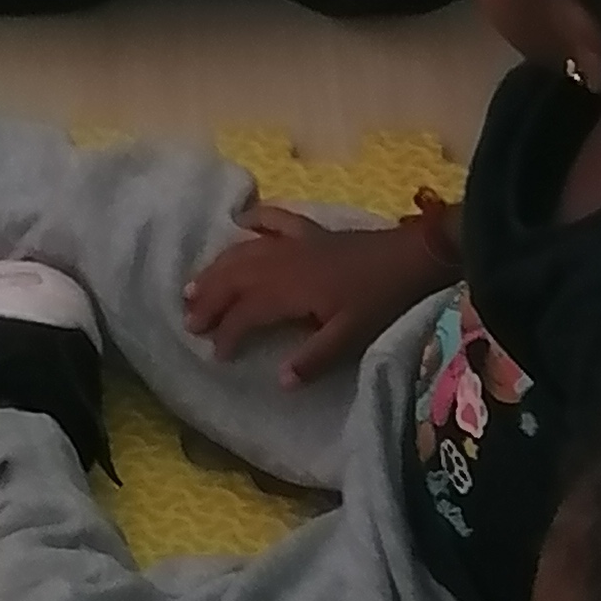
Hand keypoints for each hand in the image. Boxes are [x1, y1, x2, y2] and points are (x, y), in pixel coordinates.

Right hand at [181, 198, 451, 382]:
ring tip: (193, 285)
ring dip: (217, 268)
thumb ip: (314, 358)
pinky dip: (254, 221)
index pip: (246, 312)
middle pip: (234, 278)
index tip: (216, 353)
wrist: (411, 257)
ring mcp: (294, 242)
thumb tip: (280, 380)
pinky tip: (240, 222)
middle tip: (189, 319)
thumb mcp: (351, 336)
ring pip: (243, 252)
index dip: (227, 333)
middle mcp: (282, 262)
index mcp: (289, 289)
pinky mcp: (310, 232)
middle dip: (208, 299)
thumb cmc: (381, 299)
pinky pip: (274, 220)